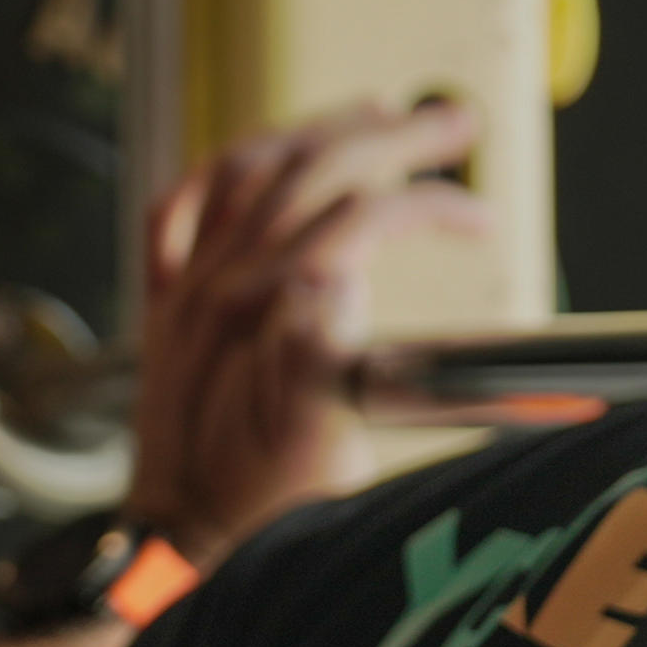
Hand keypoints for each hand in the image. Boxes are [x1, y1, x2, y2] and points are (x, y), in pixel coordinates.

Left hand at [130, 100, 489, 560]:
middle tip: (454, 121)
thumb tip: (338, 278)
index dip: (430, 205)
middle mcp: (221, 282)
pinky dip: (222, 169)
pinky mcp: (166, 300)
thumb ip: (318, 365)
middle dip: (393, 134)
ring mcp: (188, 284)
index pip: (361, 217)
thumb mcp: (309, 452)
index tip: (480, 221)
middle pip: (312, 170)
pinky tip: (256, 157)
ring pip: (249, 168)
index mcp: (266, 310)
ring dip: (319, 129)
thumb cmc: (252, 503)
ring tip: (377, 111)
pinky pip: (180, 207)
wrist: (175, 535)